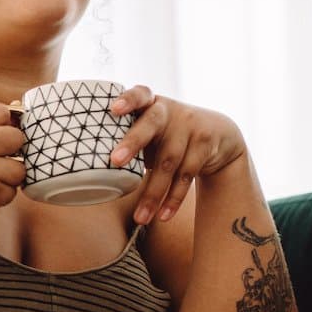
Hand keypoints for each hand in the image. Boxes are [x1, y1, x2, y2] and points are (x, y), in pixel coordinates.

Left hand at [107, 86, 246, 224]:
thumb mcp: (152, 128)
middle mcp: (169, 111)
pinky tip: (162, 215)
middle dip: (133, 142)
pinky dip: (173, 198)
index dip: (127, 100)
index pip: (139, 94)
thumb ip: (130, 138)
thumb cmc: (169, 134)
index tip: (113, 109)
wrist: (219, 134)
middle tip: (115, 161)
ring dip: (153, 193)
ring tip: (140, 218)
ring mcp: (190, 126)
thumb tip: (91, 168)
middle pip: (151, 124)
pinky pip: (186, 175)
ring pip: (169, 161)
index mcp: (151, 103)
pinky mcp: (204, 144)